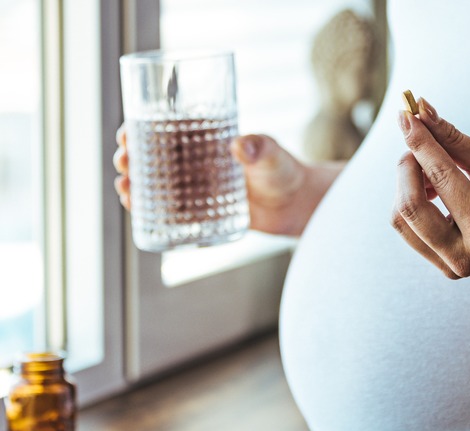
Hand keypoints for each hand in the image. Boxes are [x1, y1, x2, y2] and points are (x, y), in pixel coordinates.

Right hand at [112, 126, 337, 235]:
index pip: (165, 130)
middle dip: (130, 158)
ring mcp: (197, 189)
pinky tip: (137, 212)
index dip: (140, 130)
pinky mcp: (203, 213)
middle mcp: (196, 163)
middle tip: (124, 162)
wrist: (297, 205)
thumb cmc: (285, 171)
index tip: (126, 133)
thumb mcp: (273, 155)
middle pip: (152, 157)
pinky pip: (170, 211)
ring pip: (156, 185)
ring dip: (134, 185)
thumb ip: (261, 147)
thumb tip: (241, 146)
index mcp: (205, 141)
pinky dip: (150, 211)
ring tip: (125, 189)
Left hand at [391, 98, 469, 278]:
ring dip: (407, 185)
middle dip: (408, 166)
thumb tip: (420, 112)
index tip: (406, 115)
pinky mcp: (444, 266)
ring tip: (434, 169)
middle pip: (408, 208)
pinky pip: (409, 229)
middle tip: (421, 141)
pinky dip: (413, 201)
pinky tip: (434, 188)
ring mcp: (452, 267)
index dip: (420, 142)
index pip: (439, 179)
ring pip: (401, 220)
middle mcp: (464, 258)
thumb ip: (454, 140)